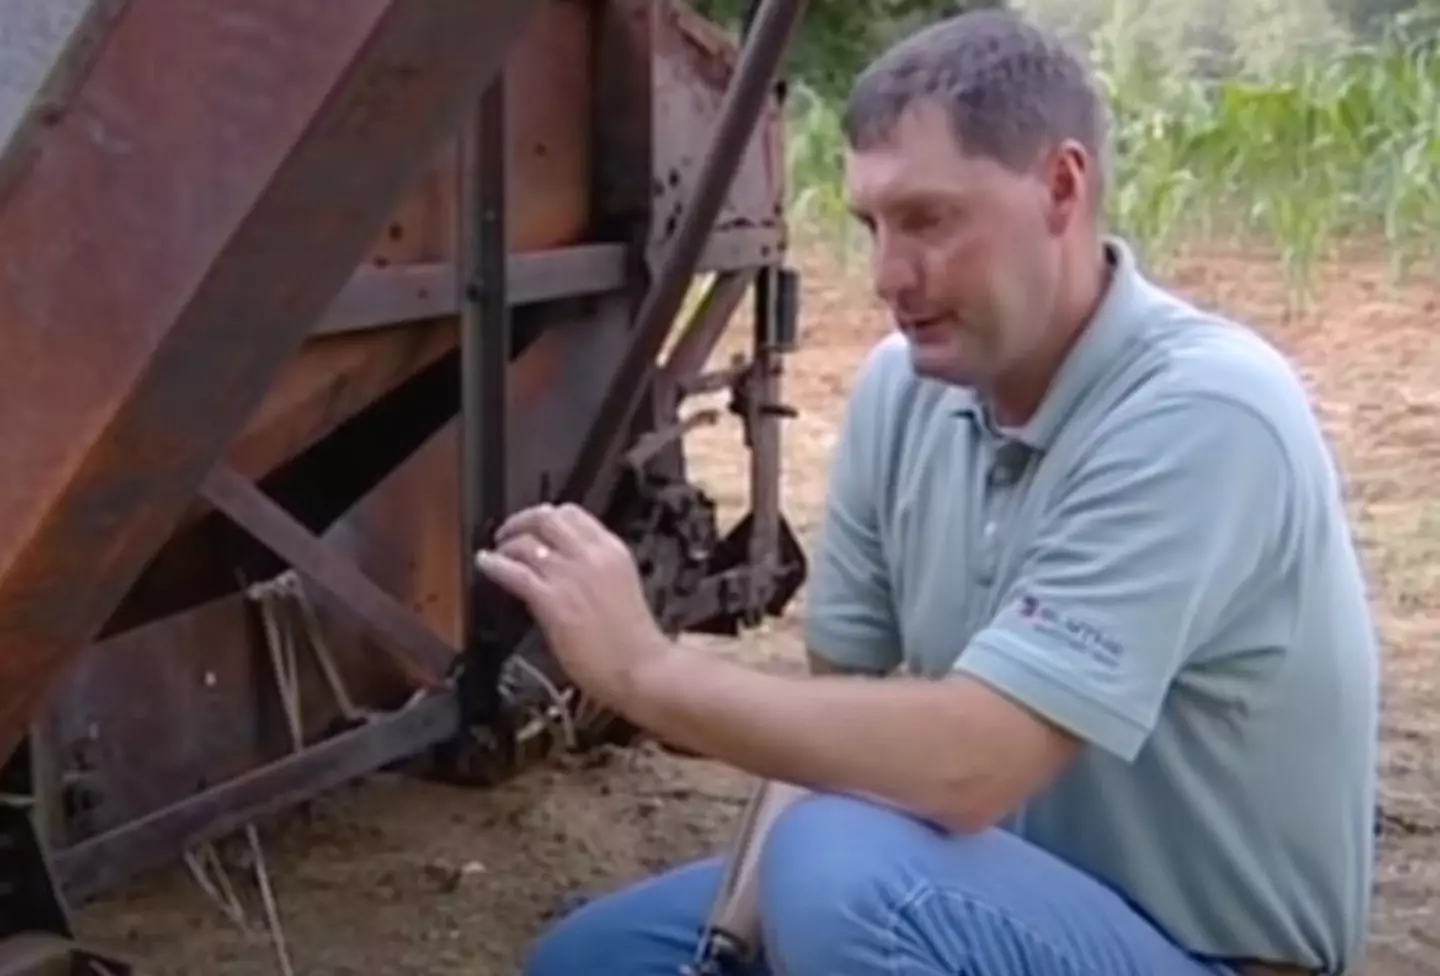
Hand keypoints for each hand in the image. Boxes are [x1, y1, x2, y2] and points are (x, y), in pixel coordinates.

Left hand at [474, 502, 674, 709]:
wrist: (640, 667)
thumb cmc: (633, 638)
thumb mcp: (619, 586)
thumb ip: (594, 569)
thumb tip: (561, 564)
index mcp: (612, 549)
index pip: (573, 513)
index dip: (547, 516)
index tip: (536, 527)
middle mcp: (591, 554)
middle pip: (547, 518)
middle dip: (522, 521)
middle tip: (509, 533)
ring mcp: (570, 576)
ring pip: (528, 541)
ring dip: (507, 543)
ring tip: (497, 551)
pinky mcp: (552, 600)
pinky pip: (515, 572)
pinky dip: (495, 564)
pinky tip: (485, 563)